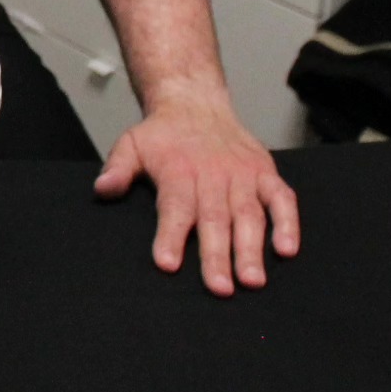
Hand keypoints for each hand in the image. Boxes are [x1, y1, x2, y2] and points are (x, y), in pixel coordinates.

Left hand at [94, 98, 298, 295]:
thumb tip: (102, 189)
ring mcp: (242, 174)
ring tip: (252, 281)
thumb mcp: (132, 144)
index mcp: (178, 170)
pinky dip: (288, 223)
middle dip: (217, 255)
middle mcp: (213, 173)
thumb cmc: (163, 134)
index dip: (170, 235)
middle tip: (219, 288)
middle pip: (214, 218)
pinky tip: (287, 250)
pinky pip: (281, 198)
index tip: (167, 264)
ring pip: (249, 214)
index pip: (175, 206)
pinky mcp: (265, 173)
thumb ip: (118, 168)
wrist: (195, 102)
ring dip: (252, 248)